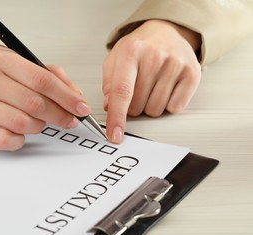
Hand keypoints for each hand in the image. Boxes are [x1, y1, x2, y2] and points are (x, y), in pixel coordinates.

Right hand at [0, 44, 89, 150]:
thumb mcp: (9, 60)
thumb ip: (43, 72)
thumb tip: (72, 92)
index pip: (42, 79)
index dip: (67, 96)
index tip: (81, 107)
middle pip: (35, 104)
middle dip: (60, 115)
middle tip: (69, 119)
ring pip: (22, 123)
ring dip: (39, 126)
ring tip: (40, 122)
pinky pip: (4, 140)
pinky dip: (20, 140)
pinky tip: (20, 132)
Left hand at [103, 19, 201, 142]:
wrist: (166, 32)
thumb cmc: (138, 49)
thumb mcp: (115, 60)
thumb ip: (108, 84)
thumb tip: (109, 107)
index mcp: (131, 52)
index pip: (121, 91)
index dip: (116, 117)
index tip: (114, 135)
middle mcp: (154, 56)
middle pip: (137, 106)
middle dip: (132, 106)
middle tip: (137, 89)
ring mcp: (176, 64)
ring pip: (156, 110)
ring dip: (149, 105)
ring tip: (151, 86)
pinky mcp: (193, 73)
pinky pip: (175, 108)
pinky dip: (168, 104)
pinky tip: (166, 87)